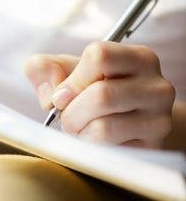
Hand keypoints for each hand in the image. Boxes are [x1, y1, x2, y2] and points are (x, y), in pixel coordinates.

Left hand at [25, 41, 174, 147]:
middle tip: (68, 114)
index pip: (99, 56)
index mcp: (138, 58)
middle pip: (100, 95)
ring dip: (79, 129)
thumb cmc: (91, 89)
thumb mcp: (66, 70)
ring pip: (102, 126)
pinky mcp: (152, 146)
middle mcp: (157, 86)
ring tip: (82, 124)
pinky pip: (107, 147)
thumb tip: (52, 94)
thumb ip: (43, 68)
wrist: (125, 119)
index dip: (72, 78)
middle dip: (71, 110)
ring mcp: (158, 118)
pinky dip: (88, 143)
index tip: (63, 93)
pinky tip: (94, 137)